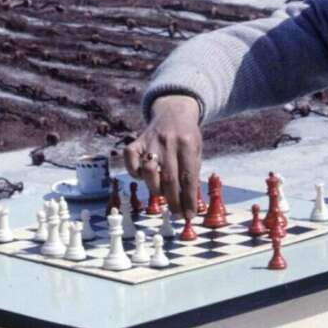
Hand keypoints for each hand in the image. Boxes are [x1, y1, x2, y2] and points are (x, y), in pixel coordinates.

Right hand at [124, 95, 201, 219]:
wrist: (173, 112)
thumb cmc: (187, 137)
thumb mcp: (196, 150)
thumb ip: (192, 172)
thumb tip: (189, 203)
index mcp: (187, 144)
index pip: (188, 177)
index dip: (189, 199)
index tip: (189, 216)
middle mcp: (168, 142)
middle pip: (169, 179)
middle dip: (173, 201)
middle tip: (176, 214)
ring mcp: (150, 141)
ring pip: (149, 172)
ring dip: (155, 188)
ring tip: (162, 194)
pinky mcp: (136, 141)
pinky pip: (130, 161)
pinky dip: (134, 172)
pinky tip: (143, 177)